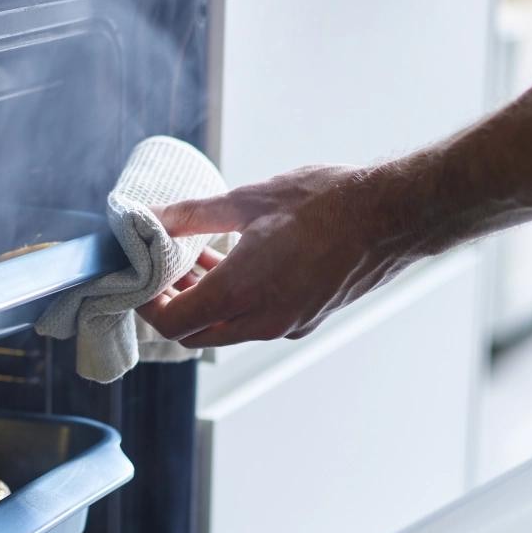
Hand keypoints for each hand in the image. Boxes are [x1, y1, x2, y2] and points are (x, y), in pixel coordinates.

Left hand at [139, 163, 422, 347]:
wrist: (392, 216)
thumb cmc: (326, 204)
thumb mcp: (249, 200)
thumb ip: (194, 215)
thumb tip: (153, 218)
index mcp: (241, 293)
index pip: (173, 323)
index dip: (147, 305)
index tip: (139, 278)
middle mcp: (262, 320)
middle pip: (196, 332)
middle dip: (173, 303)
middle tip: (162, 267)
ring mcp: (287, 324)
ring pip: (228, 328)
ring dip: (205, 300)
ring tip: (195, 258)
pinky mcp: (306, 318)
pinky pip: (257, 320)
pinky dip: (236, 300)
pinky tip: (236, 260)